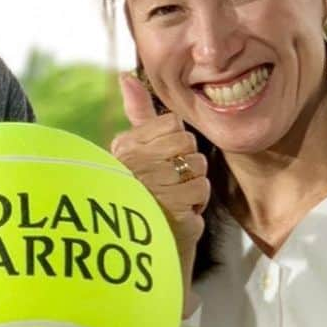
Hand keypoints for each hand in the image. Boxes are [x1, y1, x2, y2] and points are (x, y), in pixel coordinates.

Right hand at [112, 73, 208, 294]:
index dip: (175, 146)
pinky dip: (193, 213)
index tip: (160, 163)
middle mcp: (135, 166)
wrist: (132, 251)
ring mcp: (152, 190)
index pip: (173, 127)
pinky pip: (201, 197)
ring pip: (199, 174)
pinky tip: (174, 220)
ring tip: (169, 204)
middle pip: (190, 149)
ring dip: (191, 193)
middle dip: (186, 169)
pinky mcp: (172, 213)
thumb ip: (136, 113)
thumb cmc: (135, 197)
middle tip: (166, 187)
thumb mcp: (132, 152)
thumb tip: (126, 75)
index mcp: (125, 148)